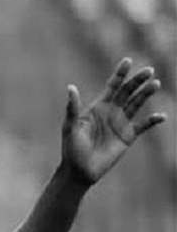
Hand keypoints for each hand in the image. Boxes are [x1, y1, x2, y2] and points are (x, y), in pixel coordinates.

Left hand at [60, 58, 166, 185]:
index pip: (112, 86)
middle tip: (149, 70)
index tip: (128, 61)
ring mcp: (121, 123)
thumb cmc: (71, 148)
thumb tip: (71, 87)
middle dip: (137, 81)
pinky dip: (152, 121)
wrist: (79, 170)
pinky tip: (161, 116)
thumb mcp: (70, 127)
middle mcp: (111, 112)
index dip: (120, 74)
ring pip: (137, 104)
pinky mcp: (128, 136)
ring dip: (146, 94)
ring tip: (156, 84)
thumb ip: (72, 108)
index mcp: (97, 107)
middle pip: (127, 92)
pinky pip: (143, 126)